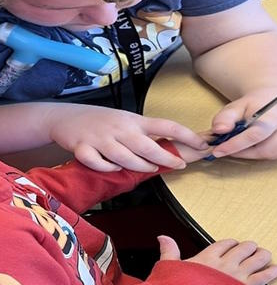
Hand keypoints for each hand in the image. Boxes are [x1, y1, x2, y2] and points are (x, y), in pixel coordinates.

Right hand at [45, 103, 206, 171]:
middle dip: (166, 158)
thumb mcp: (125, 120)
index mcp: (133, 120)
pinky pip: (98, 163)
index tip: (203, 143)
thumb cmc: (101, 120)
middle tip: (179, 165)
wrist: (65, 116)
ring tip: (150, 168)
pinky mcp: (82, 148)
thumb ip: (144, 132)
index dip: (186, 135)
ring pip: (125, 157)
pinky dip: (108, 168)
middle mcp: (119, 128)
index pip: (165, 125)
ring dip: (140, 165)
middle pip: (147, 146)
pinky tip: (114, 168)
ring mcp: (100, 138)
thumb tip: (170, 146)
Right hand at [158, 236, 276, 284]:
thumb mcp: (170, 265)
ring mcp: (234, 275)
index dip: (232, 243)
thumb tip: (162, 236)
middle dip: (249, 247)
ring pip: (254, 259)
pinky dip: (269, 273)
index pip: (225, 243)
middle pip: (243, 248)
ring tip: (265, 255)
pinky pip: (261, 278)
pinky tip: (275, 270)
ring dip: (261, 256)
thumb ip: (169, 249)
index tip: (234, 244)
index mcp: (207, 256)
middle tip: (253, 248)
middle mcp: (223, 262)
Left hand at [209, 87, 276, 159]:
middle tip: (227, 149)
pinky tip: (255, 146)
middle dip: (242, 153)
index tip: (218, 151)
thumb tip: (218, 131)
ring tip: (240, 147)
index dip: (234, 146)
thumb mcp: (240, 104)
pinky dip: (265, 154)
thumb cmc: (259, 101)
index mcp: (272, 116)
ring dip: (253, 154)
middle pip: (265, 149)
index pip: (253, 135)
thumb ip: (227, 117)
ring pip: (273, 154)